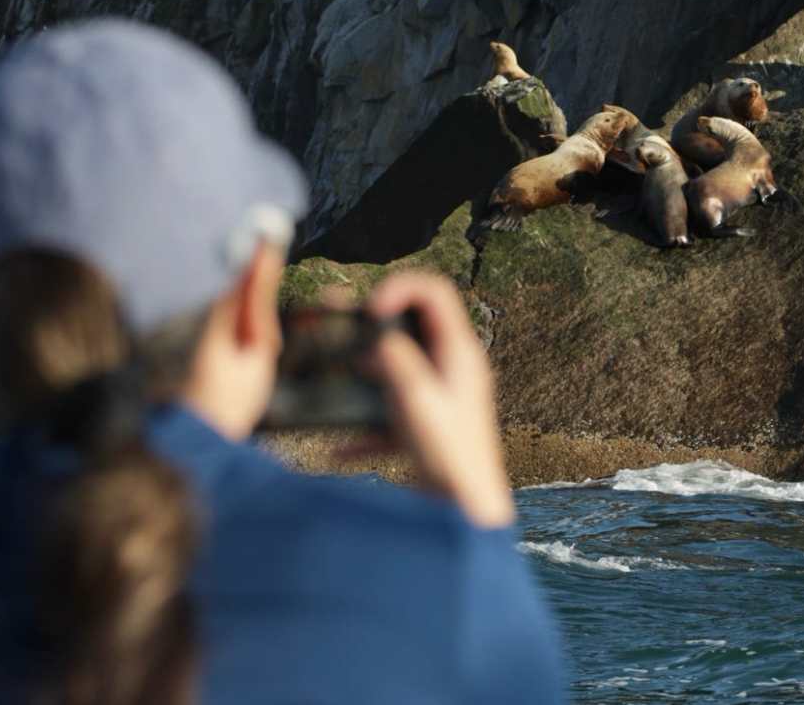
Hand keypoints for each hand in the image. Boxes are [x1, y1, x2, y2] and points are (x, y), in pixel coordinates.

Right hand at [355, 272, 514, 528]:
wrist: (465, 516)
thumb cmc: (450, 459)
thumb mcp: (417, 402)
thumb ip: (397, 362)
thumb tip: (379, 336)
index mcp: (459, 353)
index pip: (434, 292)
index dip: (399, 288)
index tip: (370, 308)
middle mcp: (453, 369)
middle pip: (411, 327)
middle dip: (374, 327)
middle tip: (342, 329)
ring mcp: (441, 397)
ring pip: (398, 369)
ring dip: (367, 372)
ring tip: (338, 374)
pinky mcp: (428, 427)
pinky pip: (392, 414)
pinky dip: (367, 427)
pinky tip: (339, 451)